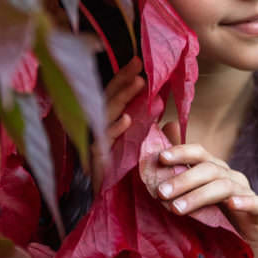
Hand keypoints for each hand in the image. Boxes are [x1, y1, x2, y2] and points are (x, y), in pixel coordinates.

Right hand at [90, 56, 144, 193]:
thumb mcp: (133, 144)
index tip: (138, 61)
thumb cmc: (113, 169)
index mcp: (103, 120)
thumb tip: (165, 113)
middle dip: (123, 80)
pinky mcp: (94, 156)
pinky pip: (104, 139)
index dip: (124, 77)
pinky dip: (115, 128)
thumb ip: (146, 128)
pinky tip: (127, 118)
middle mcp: (96, 126)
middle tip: (138, 64)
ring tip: (139, 83)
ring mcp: (93, 139)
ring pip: (107, 113)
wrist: (93, 196)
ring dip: (123, 97)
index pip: (113, 93)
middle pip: (109, 97)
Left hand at [155, 132, 257, 257]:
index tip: (160, 159)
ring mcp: (247, 193)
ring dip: (199, 195)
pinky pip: (256, 203)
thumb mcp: (192, 206)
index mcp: (215, 171)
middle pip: (209, 169)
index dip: (181, 152)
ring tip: (177, 208)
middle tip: (161, 193)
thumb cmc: (213, 225)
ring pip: (225, 186)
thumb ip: (178, 188)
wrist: (242, 253)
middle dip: (183, 179)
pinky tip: (231, 205)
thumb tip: (152, 171)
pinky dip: (244, 202)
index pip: (199, 153)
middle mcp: (232, 177)